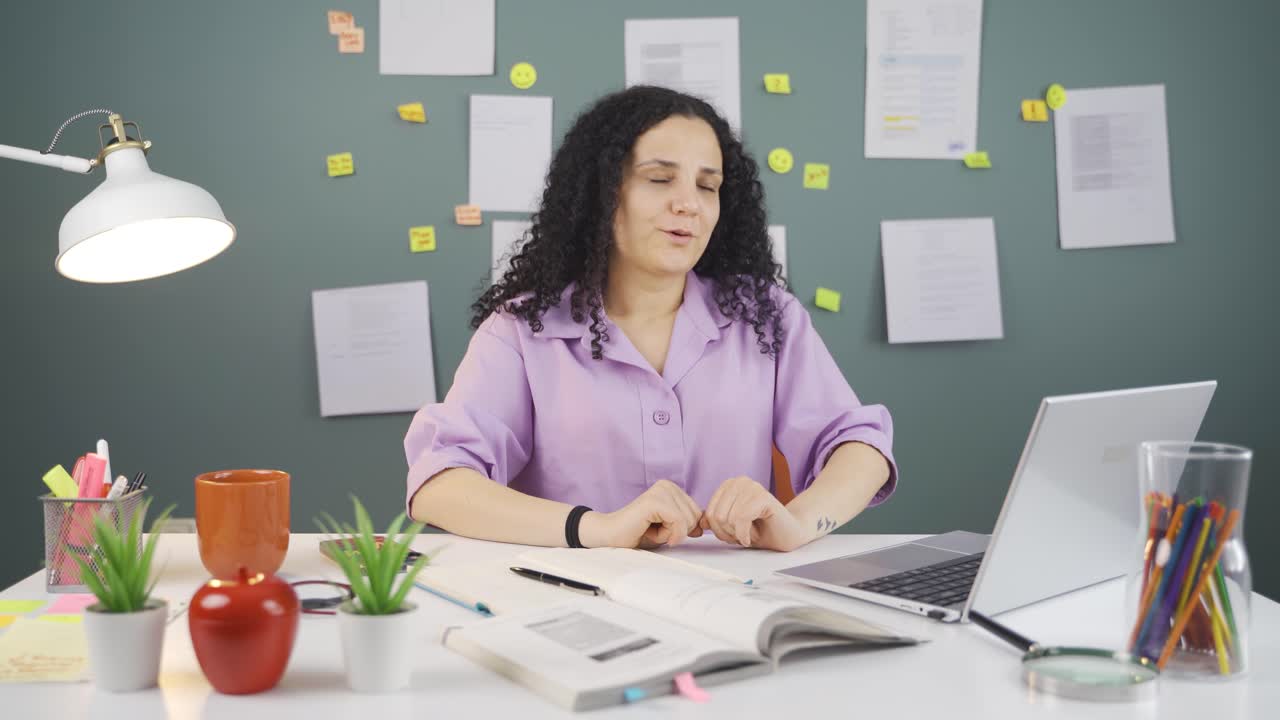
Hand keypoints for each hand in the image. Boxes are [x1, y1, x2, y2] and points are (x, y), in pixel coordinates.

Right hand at [580, 480, 703, 548]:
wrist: (610, 537)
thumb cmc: (638, 533)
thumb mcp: (669, 528)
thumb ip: (687, 523)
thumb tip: (704, 523)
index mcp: (672, 488)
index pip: (697, 513)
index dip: (682, 529)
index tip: (660, 528)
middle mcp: (667, 485)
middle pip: (695, 517)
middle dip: (677, 531)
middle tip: (653, 529)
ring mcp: (660, 491)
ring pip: (688, 521)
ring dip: (669, 533)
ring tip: (649, 529)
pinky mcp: (654, 501)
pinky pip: (678, 522)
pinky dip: (668, 535)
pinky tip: (651, 532)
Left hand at [700, 476, 808, 551]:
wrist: (789, 535)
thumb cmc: (761, 531)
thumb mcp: (732, 528)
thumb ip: (716, 521)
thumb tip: (701, 522)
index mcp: (729, 485)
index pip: (710, 513)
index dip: (720, 531)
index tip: (736, 533)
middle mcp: (739, 481)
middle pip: (717, 517)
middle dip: (729, 533)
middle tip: (745, 534)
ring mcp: (752, 486)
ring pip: (728, 519)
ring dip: (739, 534)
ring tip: (752, 532)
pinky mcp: (762, 496)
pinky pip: (741, 519)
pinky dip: (745, 534)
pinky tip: (755, 536)